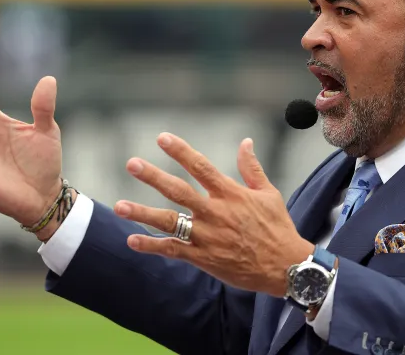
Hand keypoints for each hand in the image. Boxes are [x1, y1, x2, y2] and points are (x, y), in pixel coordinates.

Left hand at [114, 133, 313, 296]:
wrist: (285, 266)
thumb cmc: (278, 228)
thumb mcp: (268, 193)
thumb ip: (252, 168)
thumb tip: (246, 142)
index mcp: (230, 193)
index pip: (201, 166)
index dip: (180, 151)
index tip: (161, 137)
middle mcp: (215, 212)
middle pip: (178, 191)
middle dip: (153, 176)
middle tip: (132, 164)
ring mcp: (207, 236)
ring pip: (169, 222)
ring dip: (142, 214)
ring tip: (118, 206)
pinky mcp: (204, 258)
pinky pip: (173, 250)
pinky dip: (152, 246)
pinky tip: (132, 240)